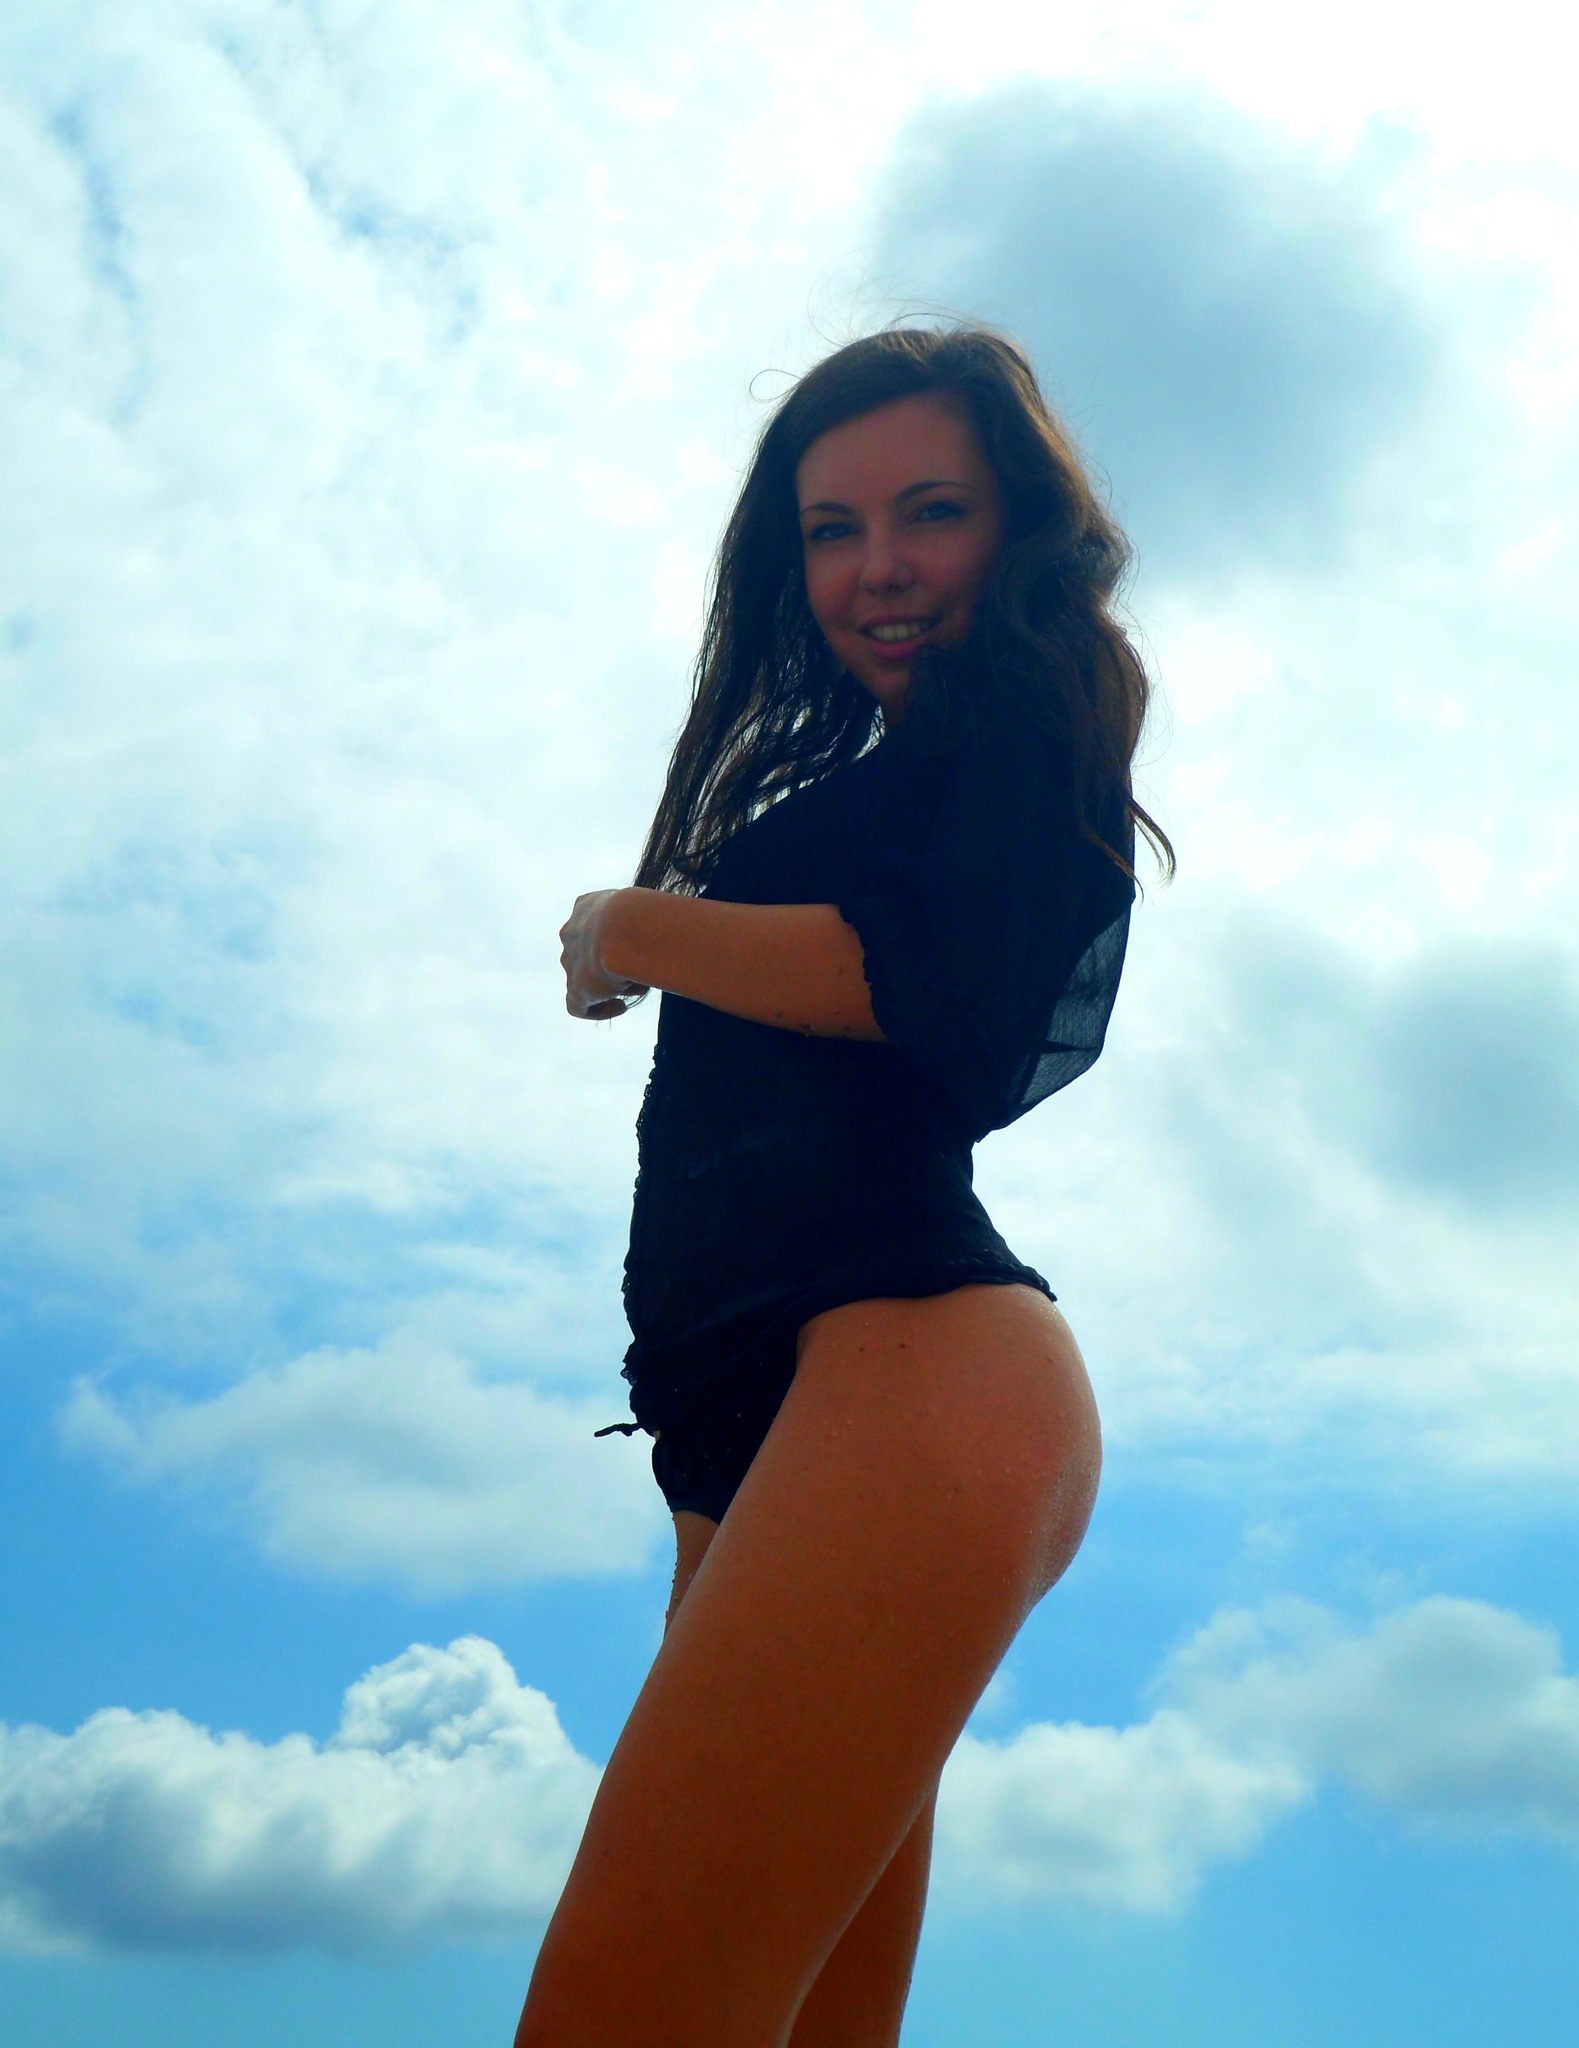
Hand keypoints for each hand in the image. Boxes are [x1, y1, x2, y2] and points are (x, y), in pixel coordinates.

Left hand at [560, 889, 649, 1019]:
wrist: (628, 929)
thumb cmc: (646, 914)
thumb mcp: (644, 908)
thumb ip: (643, 921)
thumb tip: (661, 938)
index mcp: (586, 907)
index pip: (593, 925)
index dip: (613, 940)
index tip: (632, 948)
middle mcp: (572, 933)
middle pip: (588, 953)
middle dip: (611, 964)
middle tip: (638, 968)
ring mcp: (571, 962)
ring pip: (586, 978)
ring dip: (610, 984)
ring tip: (638, 984)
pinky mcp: (576, 989)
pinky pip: (578, 1006)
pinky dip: (598, 1009)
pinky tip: (621, 1006)